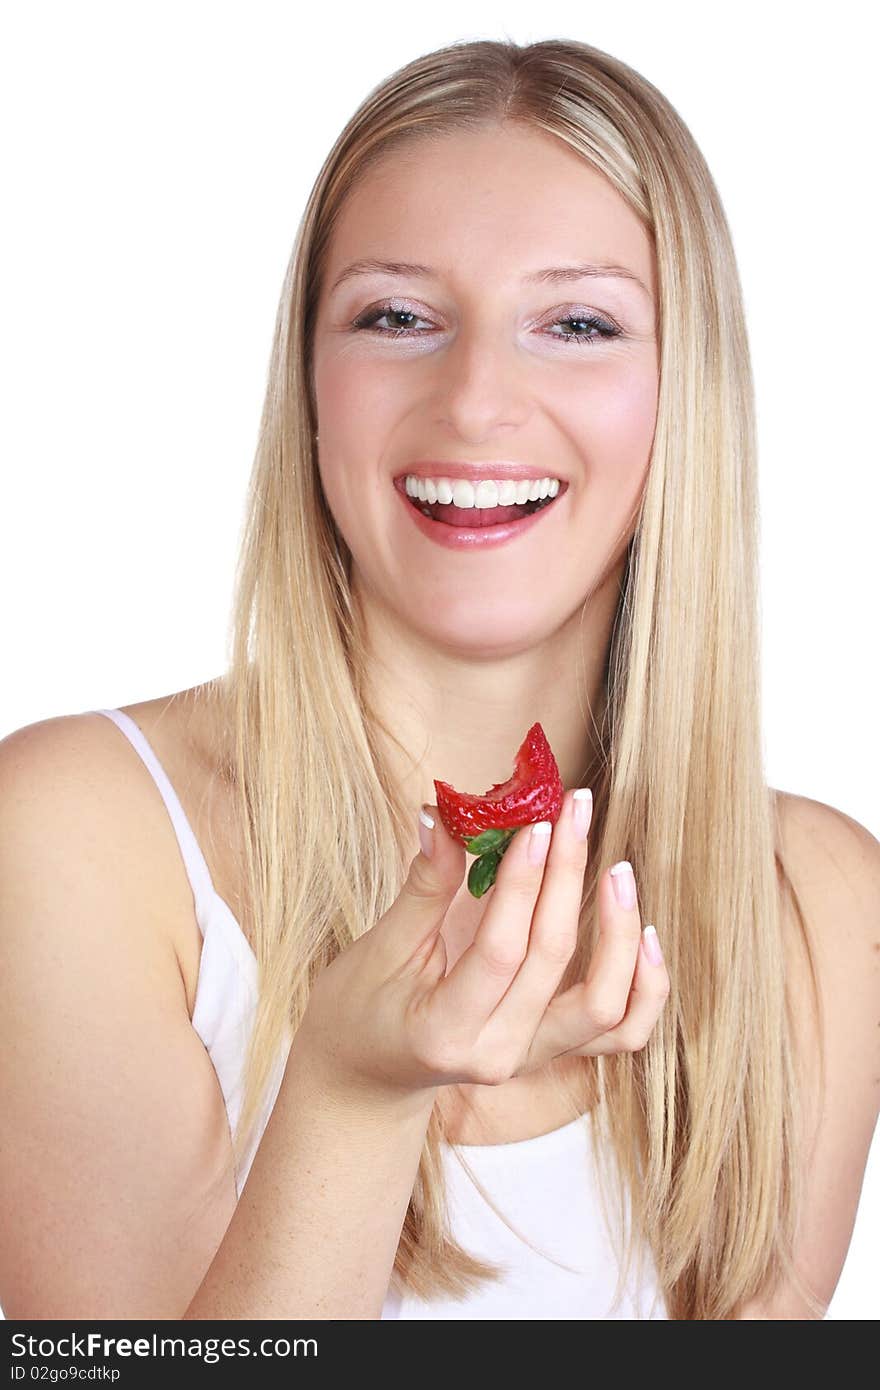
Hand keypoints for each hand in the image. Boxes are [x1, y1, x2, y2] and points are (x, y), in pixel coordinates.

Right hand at [298, 789, 670, 1097]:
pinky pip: (622, 1029)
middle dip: (567, 876)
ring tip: (616, 870)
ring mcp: (533, 1057)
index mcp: (445, 1032)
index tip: (534, 823)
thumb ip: (423, 886)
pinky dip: (645, 985)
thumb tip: (441, 814)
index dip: (522, 885)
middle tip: (572, 810)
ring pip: (605, 1006)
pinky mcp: (554, 1049)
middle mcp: (499, 1053)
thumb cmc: (358, 1009)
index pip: (500, 952)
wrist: (366, 1077)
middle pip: (553, 963)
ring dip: (619, 934)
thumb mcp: (379, 947)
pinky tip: (646, 932)